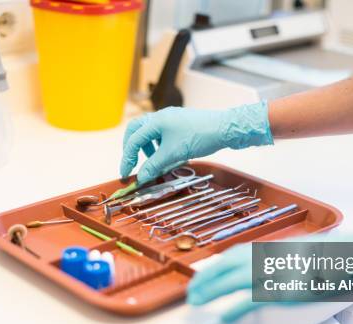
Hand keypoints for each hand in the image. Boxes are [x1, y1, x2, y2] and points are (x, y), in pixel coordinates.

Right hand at [120, 101, 272, 184]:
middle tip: (133, 163)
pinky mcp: (182, 124)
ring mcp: (172, 119)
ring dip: (147, 148)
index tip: (126, 174)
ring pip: (151, 132)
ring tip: (154, 162)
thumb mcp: (173, 154)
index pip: (133, 140)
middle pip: (137, 131)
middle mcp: (161, 117)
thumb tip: (141, 178)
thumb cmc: (199, 137)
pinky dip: (160, 146)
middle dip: (132, 148)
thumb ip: (154, 165)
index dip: (127, 159)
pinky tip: (168, 157)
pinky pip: (163, 134)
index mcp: (156, 121)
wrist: (226, 128)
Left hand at [187, 223, 352, 323]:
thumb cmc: (340, 254)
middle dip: (208, 277)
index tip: (206, 271)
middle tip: (193, 289)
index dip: (219, 263)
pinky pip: (253, 299)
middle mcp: (274, 255)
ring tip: (196, 300)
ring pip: (234, 279)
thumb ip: (287, 259)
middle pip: (230, 264)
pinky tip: (224, 317)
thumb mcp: (308, 253)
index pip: (238, 252)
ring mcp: (280, 270)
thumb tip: (277, 266)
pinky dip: (236, 308)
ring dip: (213, 289)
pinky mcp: (288, 289)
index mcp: (278, 247)